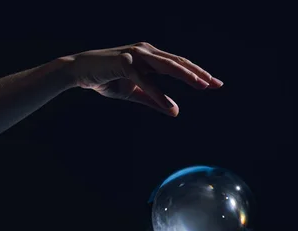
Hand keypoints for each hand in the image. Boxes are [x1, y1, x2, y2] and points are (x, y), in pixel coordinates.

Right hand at [62, 42, 222, 116]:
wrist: (81, 72)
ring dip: (186, 76)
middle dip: (199, 73)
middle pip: (178, 62)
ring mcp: (136, 55)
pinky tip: (170, 107)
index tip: (215, 84)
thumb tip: (175, 111)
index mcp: (151, 57)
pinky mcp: (125, 64)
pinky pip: (146, 81)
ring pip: (167, 66)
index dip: (198, 73)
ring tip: (202, 85)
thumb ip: (154, 100)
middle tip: (216, 83)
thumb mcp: (135, 92)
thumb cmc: (108, 79)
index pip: (179, 64)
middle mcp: (146, 52)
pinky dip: (159, 95)